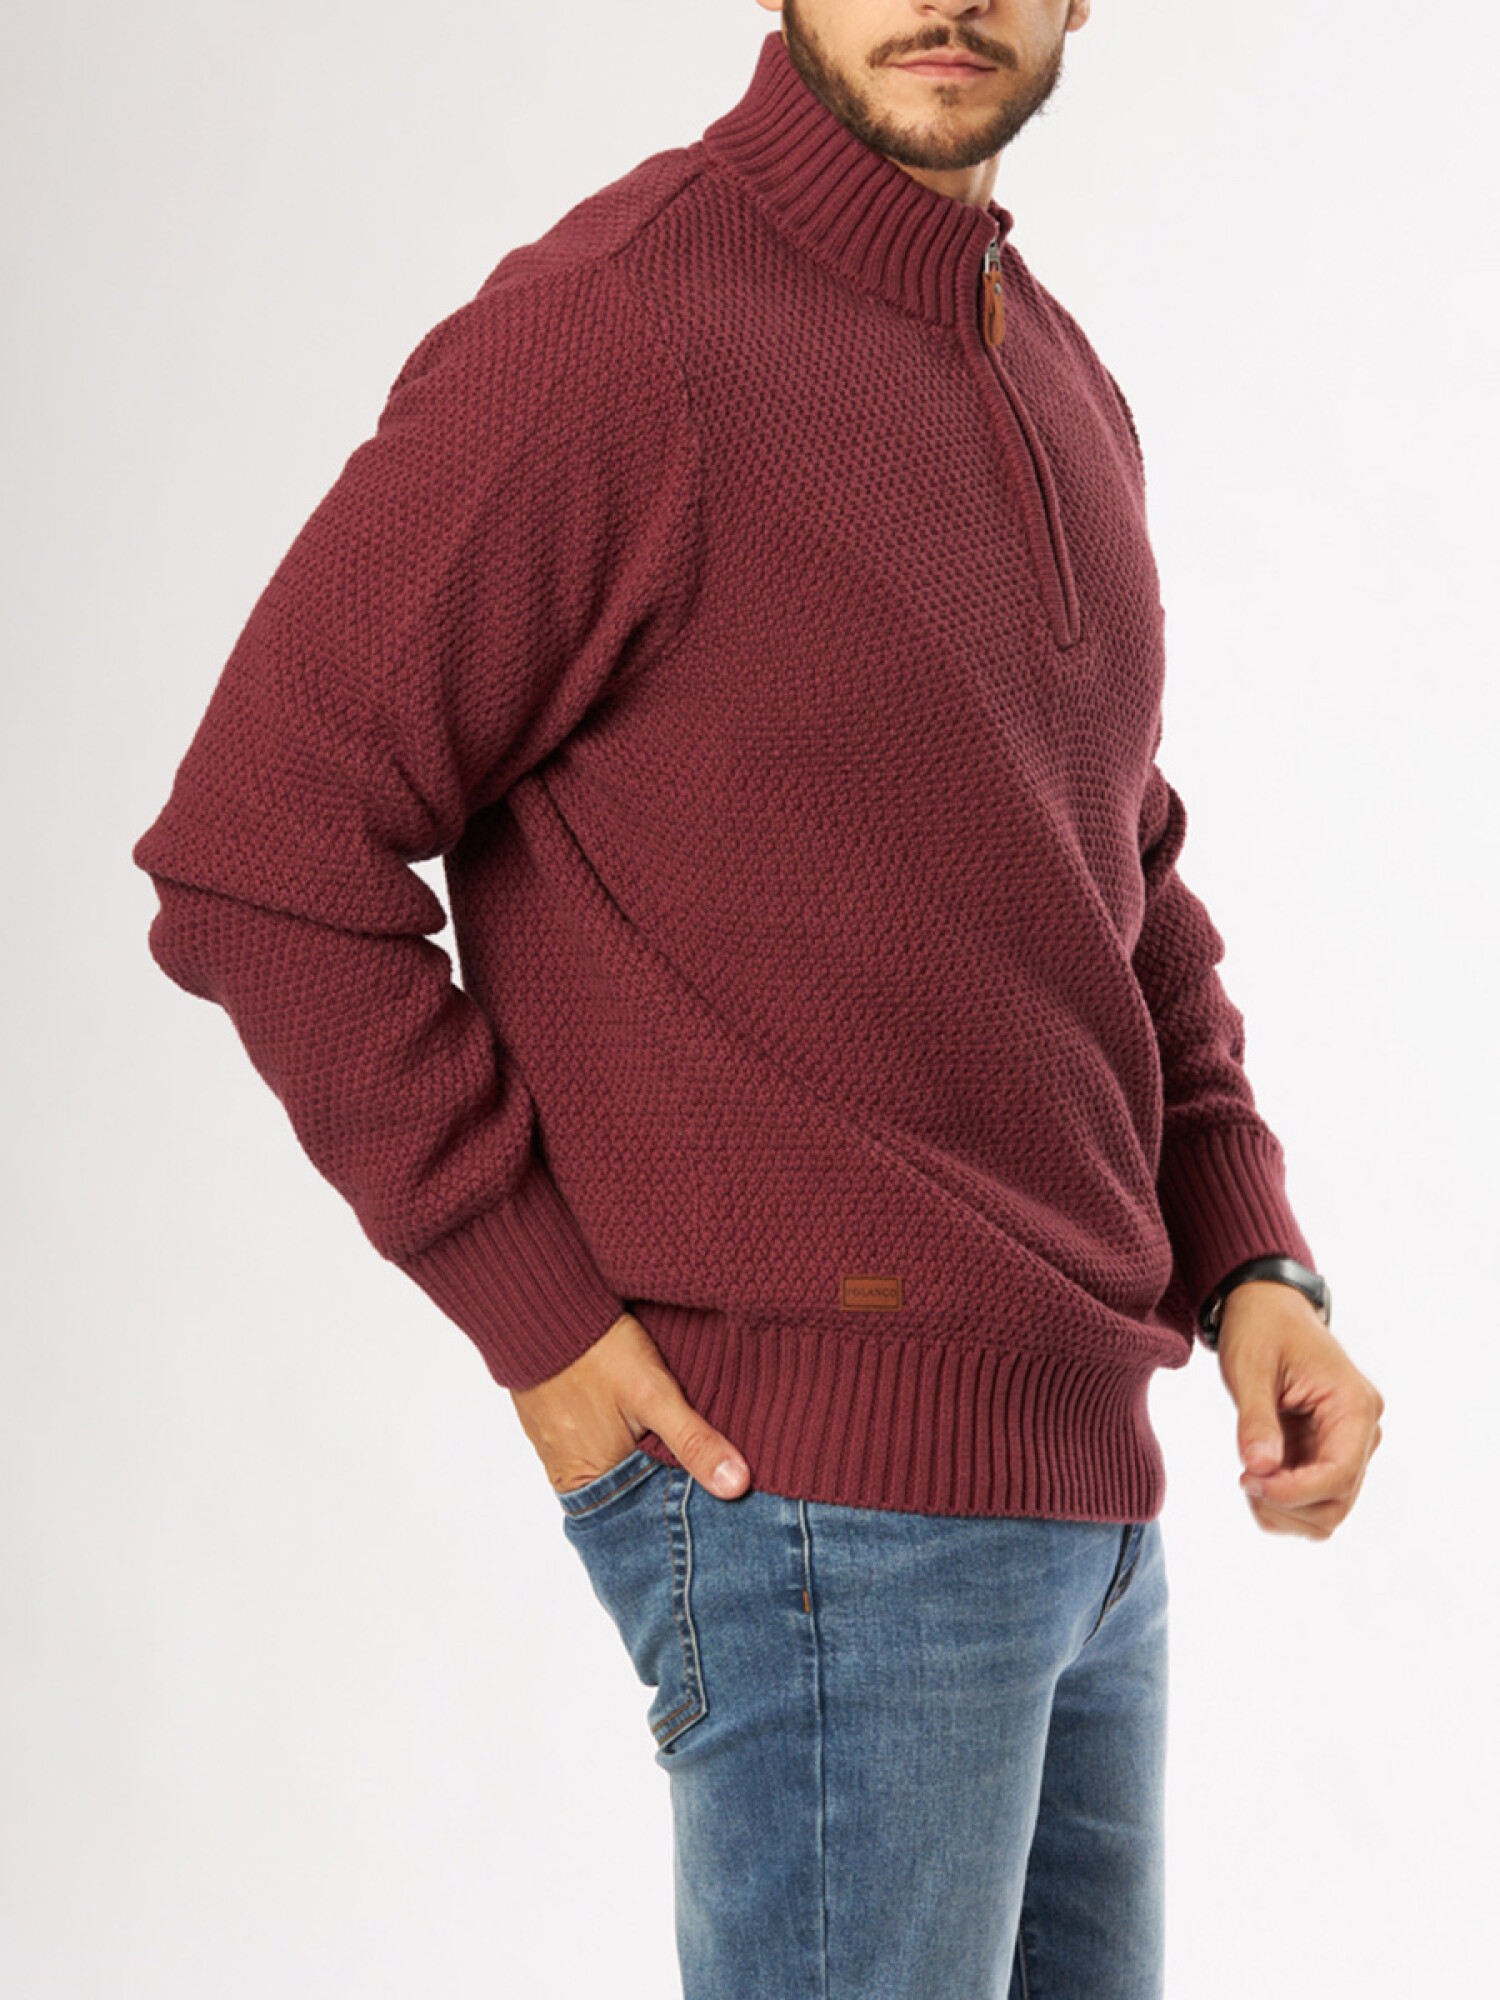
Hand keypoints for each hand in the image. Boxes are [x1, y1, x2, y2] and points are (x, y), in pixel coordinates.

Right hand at [510, 1310, 751, 1500]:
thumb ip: (694, 1441)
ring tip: (670, 1438)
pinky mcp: (549, 1421)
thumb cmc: (596, 1350)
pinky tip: (636, 1418)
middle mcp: (567, 1474)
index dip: (678, 1505)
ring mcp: (554, 1447)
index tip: (713, 1498)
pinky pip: (590, 1442)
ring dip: (638, 1456)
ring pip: (611, 1466)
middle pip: (626, 1491)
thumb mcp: (655, 1395)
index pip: (641, 1514)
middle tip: (699, 1464)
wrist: (542, 1305)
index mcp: (589, 1481)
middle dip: (661, 1480)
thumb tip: (736, 1485)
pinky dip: (616, 1436)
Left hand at [1214, 1280, 1383, 1539]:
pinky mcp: (1327, 1452)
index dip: (1295, 1491)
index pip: (1340, 1473)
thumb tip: (1259, 1468)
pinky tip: (1256, 1477)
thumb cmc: (1261, 1328)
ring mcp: (1347, 1445)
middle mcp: (1361, 1430)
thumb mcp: (1251, 1367)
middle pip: (1337, 1502)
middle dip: (1287, 1503)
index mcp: (1354, 1405)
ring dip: (1285, 1510)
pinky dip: (1284, 1503)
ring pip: (1328, 1510)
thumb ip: (1257, 1419)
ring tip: (1248, 1477)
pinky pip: (1314, 1499)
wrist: (1266, 1307)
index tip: (1248, 1480)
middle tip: (1243, 1477)